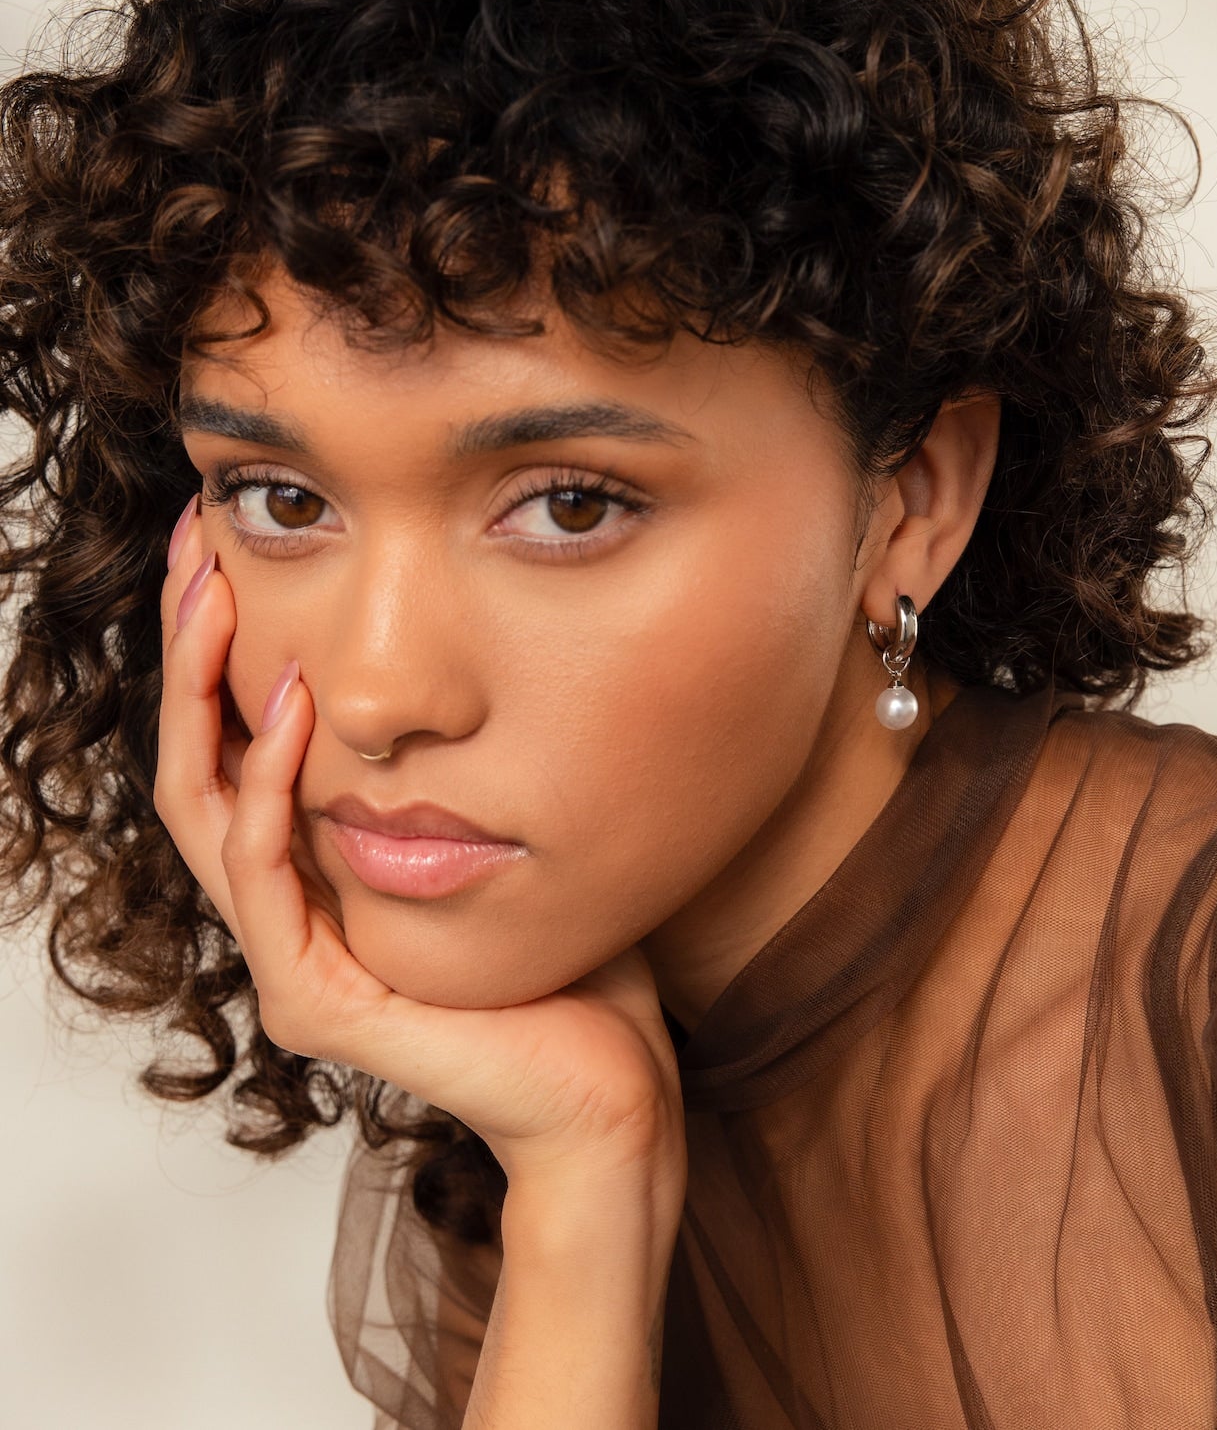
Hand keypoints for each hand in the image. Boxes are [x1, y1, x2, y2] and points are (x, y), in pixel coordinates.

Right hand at [154, 498, 686, 1198]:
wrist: (613, 1084)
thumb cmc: (578, 960)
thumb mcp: (507, 830)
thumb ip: (459, 767)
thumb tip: (459, 663)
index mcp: (322, 879)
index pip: (237, 751)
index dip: (221, 654)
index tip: (227, 554)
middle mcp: (289, 917)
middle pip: (198, 766)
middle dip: (190, 652)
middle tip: (194, 547)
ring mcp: (292, 963)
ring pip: (205, 811)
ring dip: (207, 696)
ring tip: (217, 597)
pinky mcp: (316, 1001)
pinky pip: (265, 879)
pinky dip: (269, 787)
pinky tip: (295, 710)